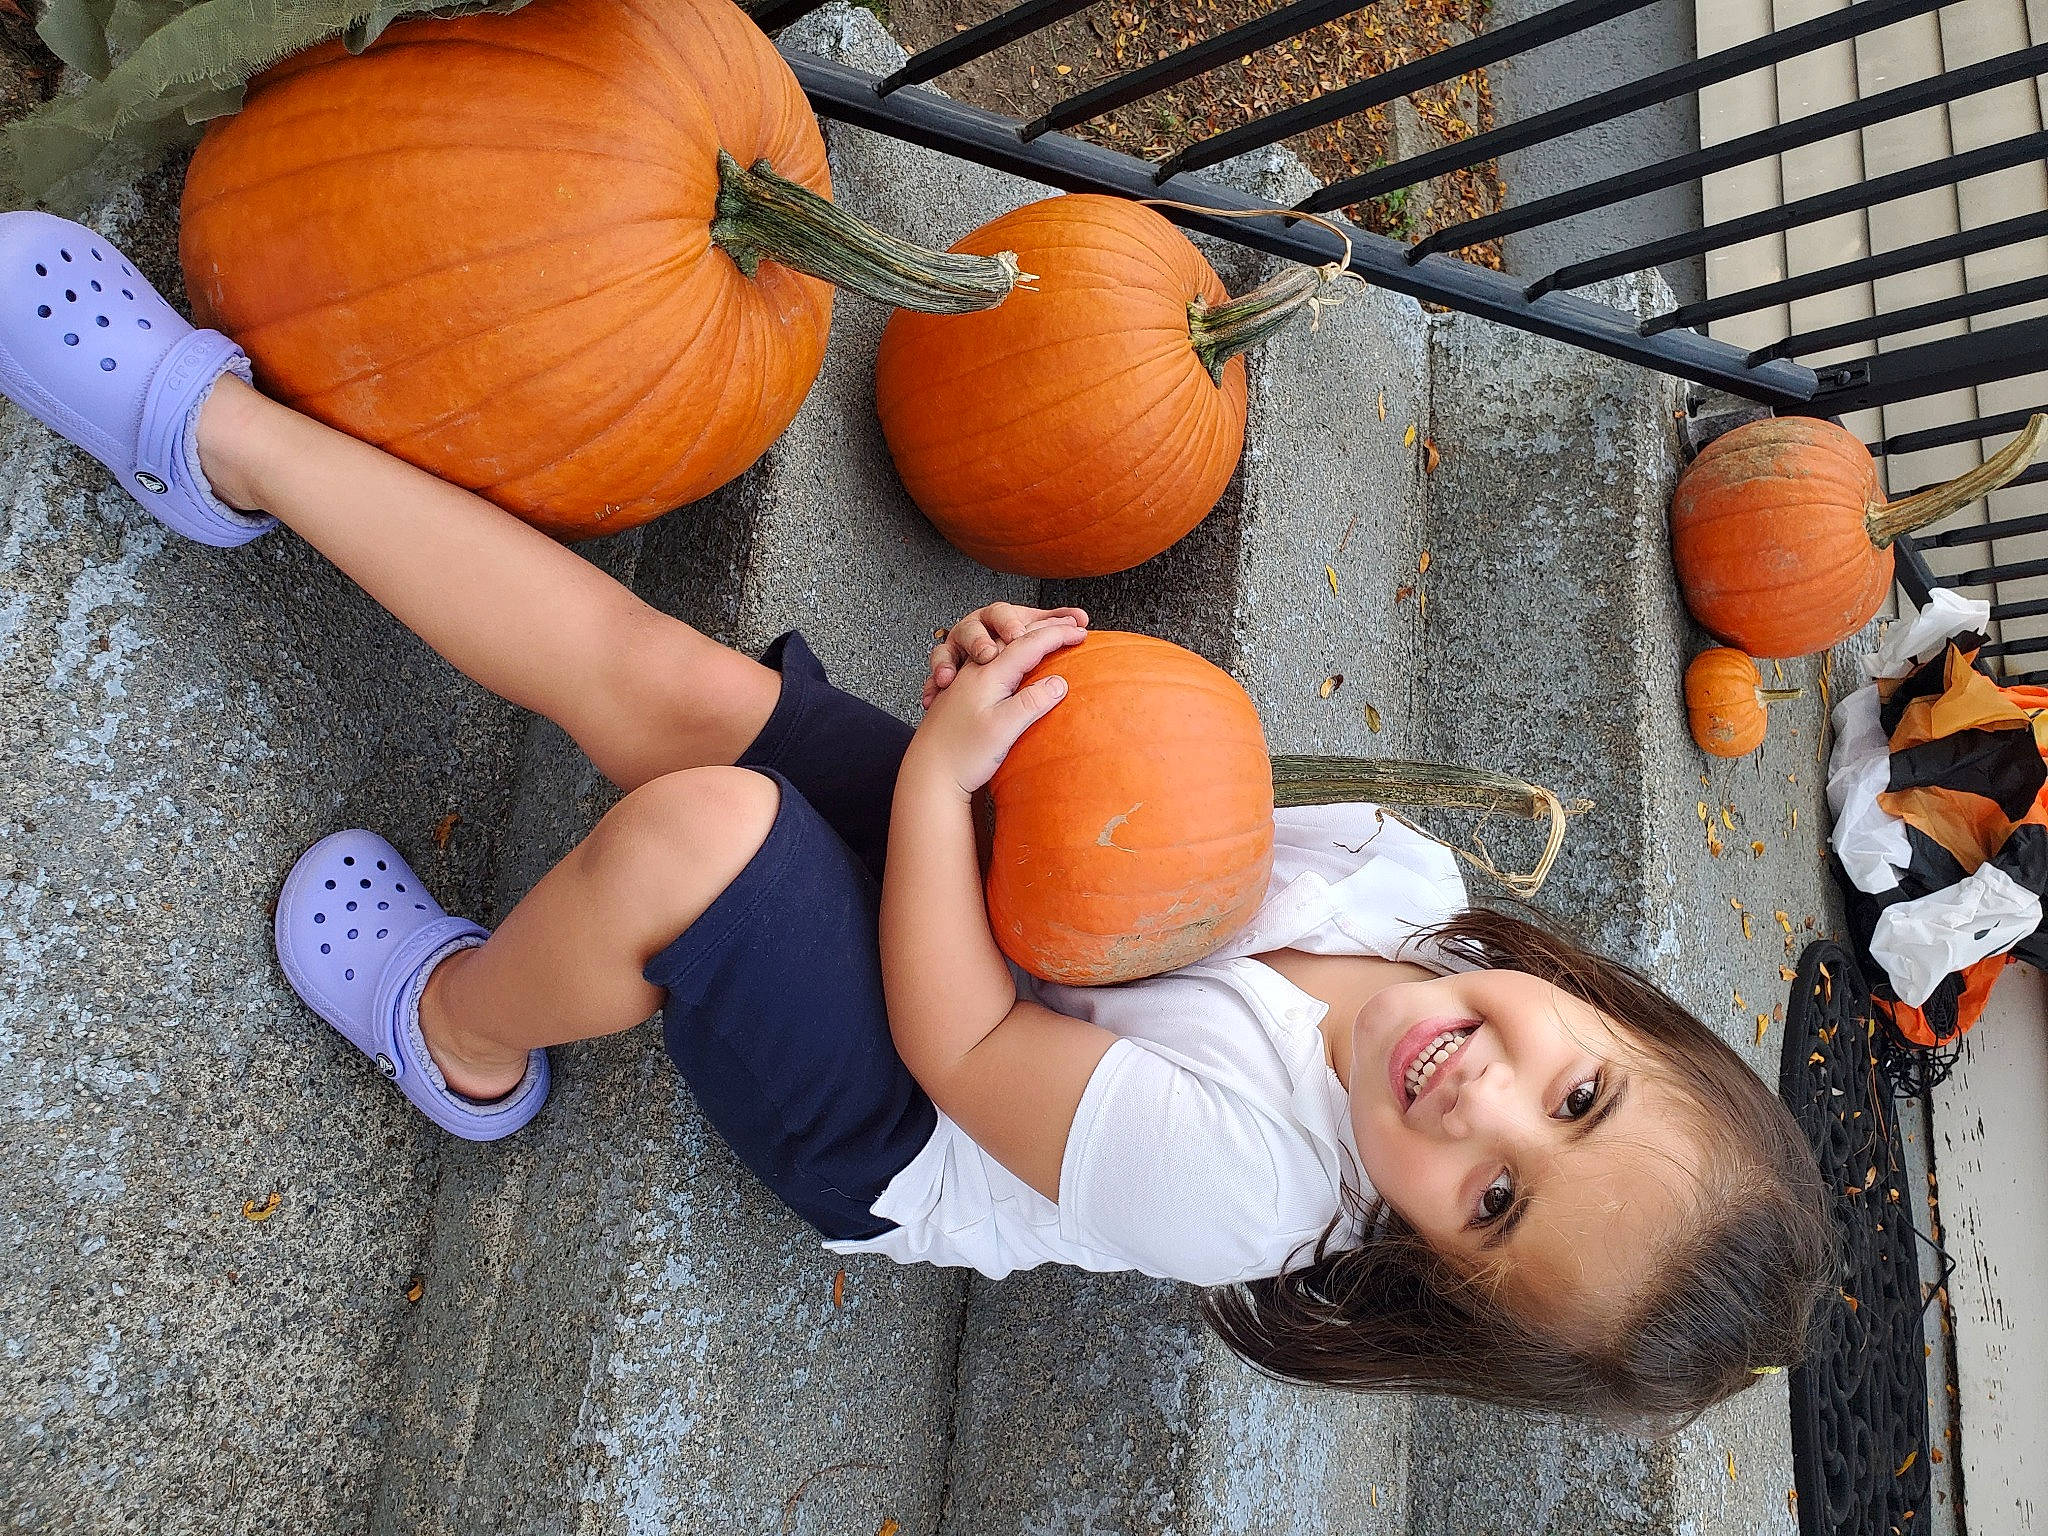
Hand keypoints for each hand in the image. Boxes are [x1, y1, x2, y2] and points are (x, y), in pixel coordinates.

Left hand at [908, 619, 1085, 796]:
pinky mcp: (964, 695)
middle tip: (1073, 625)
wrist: (927, 775)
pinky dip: (1011, 653)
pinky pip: (991, 661)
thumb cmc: (962, 755)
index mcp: (988, 674)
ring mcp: (967, 681)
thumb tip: (1060, 682)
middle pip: (1016, 639)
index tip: (1082, 634)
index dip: (1058, 636)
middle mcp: (975, 671)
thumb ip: (1032, 702)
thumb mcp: (1002, 730)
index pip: (1029, 644)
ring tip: (1048, 635)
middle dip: (1046, 628)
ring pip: (1001, 646)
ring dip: (1028, 637)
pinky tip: (1014, 663)